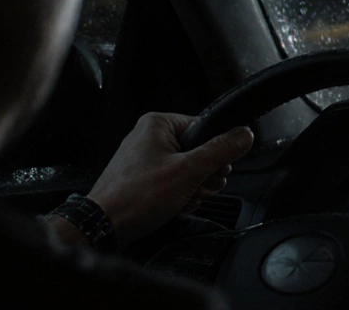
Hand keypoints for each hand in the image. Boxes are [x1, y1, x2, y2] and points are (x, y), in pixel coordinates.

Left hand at [85, 112, 253, 247]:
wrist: (104, 226)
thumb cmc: (136, 197)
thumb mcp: (189, 171)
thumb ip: (221, 150)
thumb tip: (244, 135)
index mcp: (158, 124)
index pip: (205, 129)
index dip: (216, 153)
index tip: (216, 170)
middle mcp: (149, 137)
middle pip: (198, 150)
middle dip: (204, 175)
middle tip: (198, 187)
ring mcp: (143, 158)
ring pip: (186, 169)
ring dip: (194, 188)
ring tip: (185, 198)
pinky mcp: (141, 178)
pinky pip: (172, 181)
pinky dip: (179, 194)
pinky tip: (176, 204)